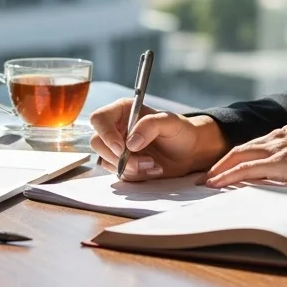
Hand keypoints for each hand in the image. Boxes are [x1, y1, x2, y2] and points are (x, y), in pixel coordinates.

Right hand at [88, 99, 226, 180]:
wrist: (189, 152)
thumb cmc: (180, 131)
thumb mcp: (170, 122)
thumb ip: (150, 125)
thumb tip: (130, 143)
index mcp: (122, 111)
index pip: (99, 119)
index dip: (105, 134)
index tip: (121, 148)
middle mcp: (116, 128)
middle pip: (98, 143)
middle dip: (119, 156)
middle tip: (145, 160)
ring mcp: (117, 148)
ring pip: (106, 161)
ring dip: (130, 167)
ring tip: (153, 164)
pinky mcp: (122, 164)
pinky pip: (118, 173)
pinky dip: (134, 175)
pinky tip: (151, 169)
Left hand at [202, 126, 286, 188]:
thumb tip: (286, 179)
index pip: (253, 146)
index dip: (234, 158)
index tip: (221, 169)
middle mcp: (279, 137)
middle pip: (240, 149)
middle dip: (219, 163)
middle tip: (204, 176)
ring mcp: (279, 147)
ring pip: (239, 156)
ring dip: (219, 169)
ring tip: (205, 182)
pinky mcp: (280, 161)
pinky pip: (246, 169)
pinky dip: (228, 176)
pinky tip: (217, 184)